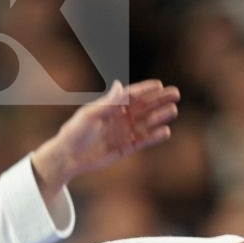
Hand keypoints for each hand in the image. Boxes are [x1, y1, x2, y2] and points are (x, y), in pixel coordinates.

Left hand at [31, 79, 179, 188]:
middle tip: (175, 94)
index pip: (132, 95)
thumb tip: (119, 84)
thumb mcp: (90, 115)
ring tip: (173, 111)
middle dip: (159, 100)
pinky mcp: (125, 148)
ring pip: (146, 123)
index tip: (159, 85)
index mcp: (110, 106)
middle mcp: (119, 117)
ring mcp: (123, 132)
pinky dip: (154, 137)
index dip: (146, 89)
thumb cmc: (75, 133)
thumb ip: (108, 102)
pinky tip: (165, 132)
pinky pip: (143, 141)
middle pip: (143, 106)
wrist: (68, 157)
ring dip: (159, 116)